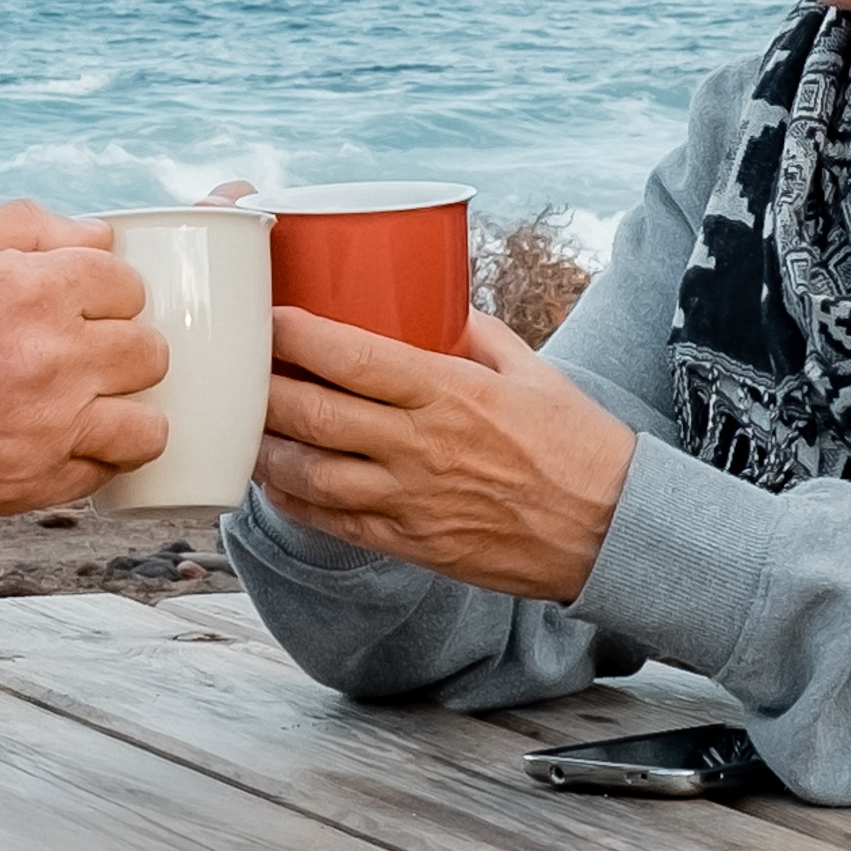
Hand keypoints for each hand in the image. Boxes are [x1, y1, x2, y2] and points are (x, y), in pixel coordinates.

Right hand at [0, 203, 171, 520]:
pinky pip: (103, 475)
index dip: (103, 288)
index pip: (127, 282)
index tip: (78, 300)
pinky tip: (57, 441)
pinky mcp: (31, 486)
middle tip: (79, 351)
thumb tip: (99, 234)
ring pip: (148, 426)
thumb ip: (25, 226)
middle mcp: (54, 359)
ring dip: (127, 411)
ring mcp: (49, 430)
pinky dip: (90, 459)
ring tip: (88, 405)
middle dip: (122, 346)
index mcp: (34, 289)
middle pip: (150, 352)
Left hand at [251, 305, 635, 602]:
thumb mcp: (533, 372)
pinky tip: (274, 483)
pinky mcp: (410, 543)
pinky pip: (333, 523)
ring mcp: (410, 500)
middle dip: (263, 386)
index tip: (268, 315)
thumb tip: (436, 306)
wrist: (613, 531)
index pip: (352, 356)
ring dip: (265, 448)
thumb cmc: (578, 446)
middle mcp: (421, 446)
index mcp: (450, 393)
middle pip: (314, 412)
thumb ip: (477, 335)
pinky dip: (293, 502)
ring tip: (242, 426)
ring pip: (309, 473)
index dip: (297, 334)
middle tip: (237, 366)